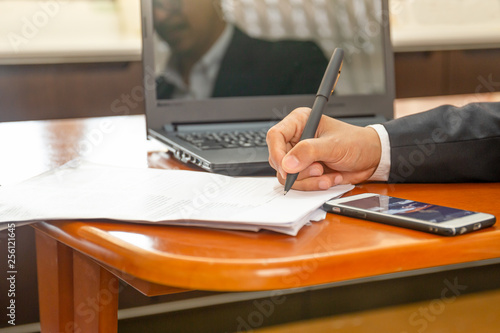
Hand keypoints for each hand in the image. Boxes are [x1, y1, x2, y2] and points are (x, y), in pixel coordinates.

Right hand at [266, 107, 381, 190]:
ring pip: (287, 175)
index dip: (278, 154)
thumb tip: (287, 164)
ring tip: (326, 175)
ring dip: (308, 180)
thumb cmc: (356, 143)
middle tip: (319, 169)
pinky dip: (314, 185)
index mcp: (300, 122)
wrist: (371, 158)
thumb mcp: (333, 145)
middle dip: (298, 171)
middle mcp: (296, 139)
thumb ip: (309, 152)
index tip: (287, 169)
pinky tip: (329, 178)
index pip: (275, 136)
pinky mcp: (305, 171)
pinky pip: (298, 183)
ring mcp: (299, 156)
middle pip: (278, 159)